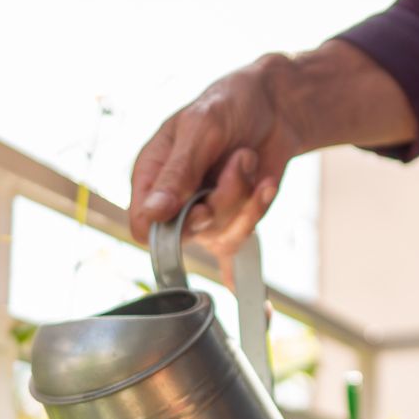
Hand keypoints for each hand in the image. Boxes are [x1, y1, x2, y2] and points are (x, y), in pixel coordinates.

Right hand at [128, 41, 414, 269]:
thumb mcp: (199, 128)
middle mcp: (175, 205)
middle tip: (239, 158)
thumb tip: (151, 216)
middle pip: (190, 233)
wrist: (275, 104)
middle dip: (224, 198)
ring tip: (251, 159)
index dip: (167, 224)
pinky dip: (251, 284)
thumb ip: (176, 172)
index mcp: (151, 178)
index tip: (192, 203)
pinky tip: (264, 315)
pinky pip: (240, 257)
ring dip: (248, 197)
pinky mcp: (237, 226)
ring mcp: (207, 218)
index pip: (143, 226)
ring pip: (225, 236)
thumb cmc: (228, 104)